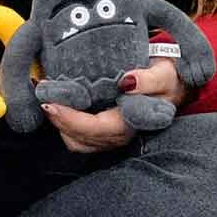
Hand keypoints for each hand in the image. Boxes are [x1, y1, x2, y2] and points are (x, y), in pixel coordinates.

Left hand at [43, 57, 185, 154]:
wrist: (174, 84)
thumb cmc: (168, 79)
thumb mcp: (165, 74)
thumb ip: (148, 80)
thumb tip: (127, 82)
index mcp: (132, 123)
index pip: (96, 129)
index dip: (71, 120)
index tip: (51, 103)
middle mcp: (119, 135)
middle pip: (81, 139)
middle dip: (58, 120)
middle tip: (41, 95)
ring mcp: (110, 137)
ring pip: (76, 141)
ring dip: (59, 123)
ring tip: (47, 98)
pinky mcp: (103, 132)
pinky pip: (78, 136)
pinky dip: (64, 122)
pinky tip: (58, 103)